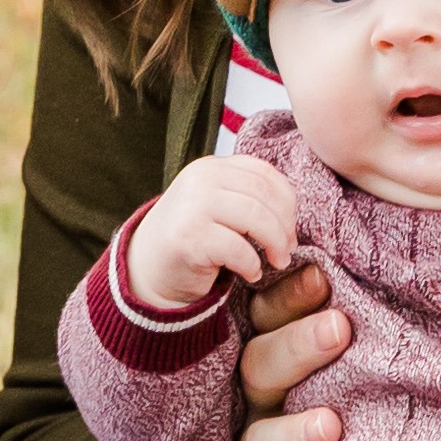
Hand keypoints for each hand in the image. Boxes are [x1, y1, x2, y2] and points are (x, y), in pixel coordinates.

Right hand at [125, 152, 304, 318]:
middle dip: (284, 226)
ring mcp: (192, 206)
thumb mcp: (219, 206)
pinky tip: (250, 273)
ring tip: (276, 262)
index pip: (264, 173)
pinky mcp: (188, 237)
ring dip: (274, 244)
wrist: (148, 268)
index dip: (287, 202)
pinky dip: (252, 265)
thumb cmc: (193, 239)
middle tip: (287, 250)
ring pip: (256, 218)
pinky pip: (238, 249)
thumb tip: (292, 211)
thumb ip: (247, 196)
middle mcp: (200, 179)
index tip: (290, 228)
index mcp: (212, 167)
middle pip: (265, 195)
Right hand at [168, 249, 353, 440]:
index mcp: (267, 357)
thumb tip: (403, 256)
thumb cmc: (313, 404)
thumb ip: (338, 316)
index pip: (268, 318)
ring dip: (291, 434)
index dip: (289, 296)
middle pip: (262, 369)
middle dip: (298, 348)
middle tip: (340, 328)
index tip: (323, 275)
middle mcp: (253, 404)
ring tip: (330, 426)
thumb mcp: (319, 361)